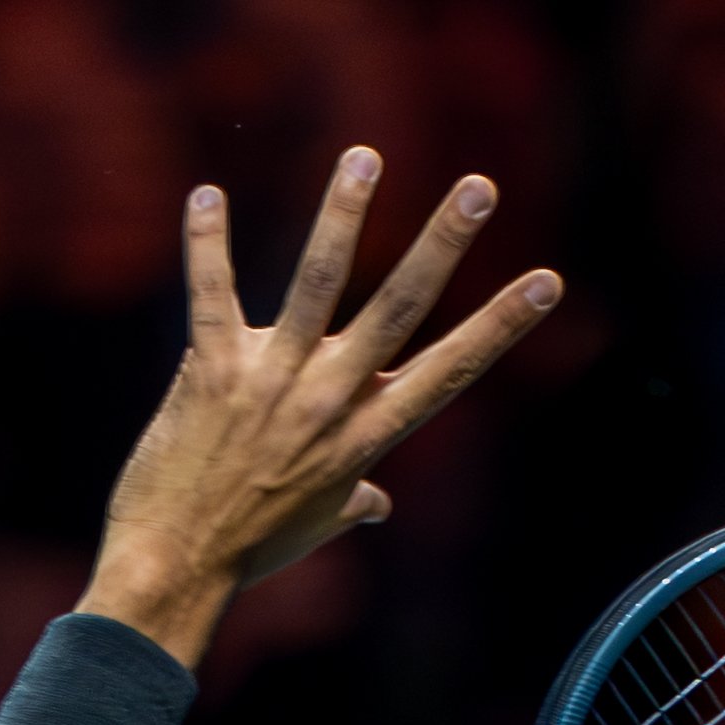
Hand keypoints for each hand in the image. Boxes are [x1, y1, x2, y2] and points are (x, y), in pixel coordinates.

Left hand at [77, 153, 561, 666]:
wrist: (180, 566)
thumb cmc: (253, 550)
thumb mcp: (318, 526)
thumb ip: (353, 502)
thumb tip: (378, 504)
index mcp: (365, 438)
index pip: (449, 372)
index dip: (500, 325)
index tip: (545, 282)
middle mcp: (329, 403)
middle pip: (399, 309)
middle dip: (442, 244)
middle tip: (479, 187)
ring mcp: (272, 382)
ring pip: (316, 284)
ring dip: (343, 216)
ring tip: (366, 158)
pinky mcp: (213, 370)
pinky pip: (212, 293)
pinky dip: (207, 241)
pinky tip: (205, 193)